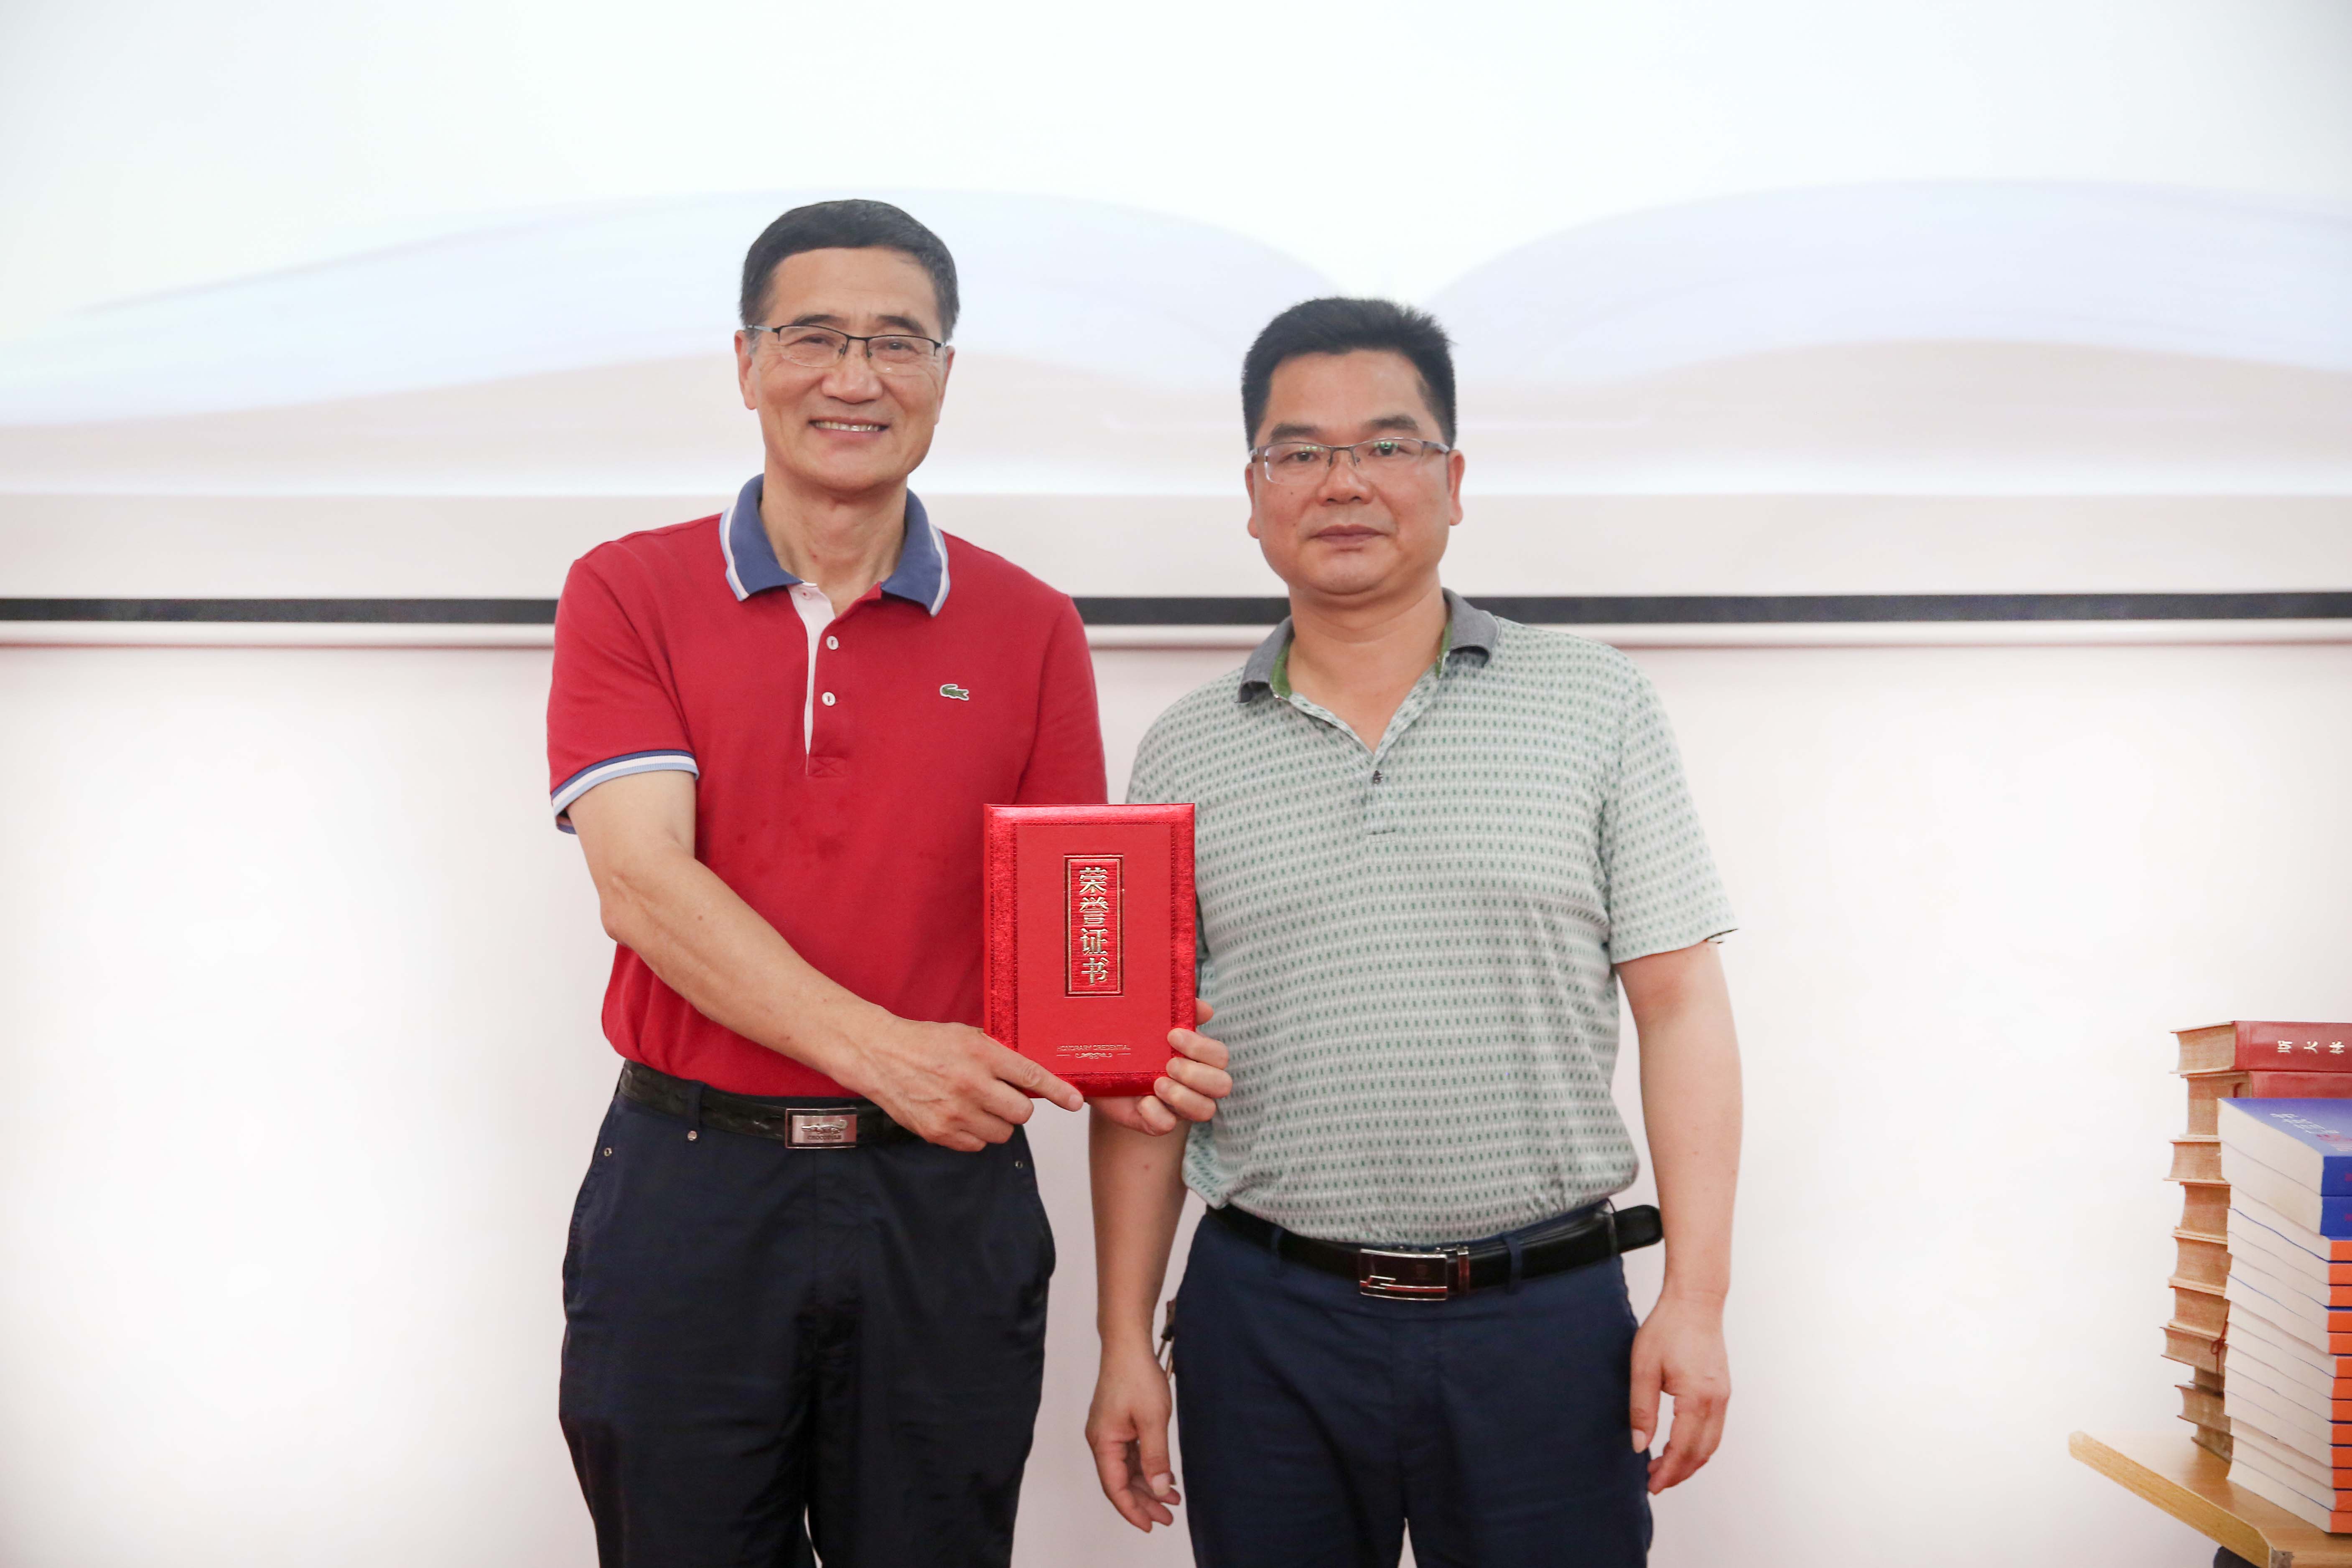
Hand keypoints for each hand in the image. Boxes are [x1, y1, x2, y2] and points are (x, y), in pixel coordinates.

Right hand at [836, 1014, 1082, 1150]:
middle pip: (1022, 1113)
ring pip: (1003, 1133)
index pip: (1031, 1076)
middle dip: (1018, 1106)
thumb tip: (1033, 1073)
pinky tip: (961, 1115)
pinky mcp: (939, 1133)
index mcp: (981, 1054)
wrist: (880, 1056)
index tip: (1075, 1101)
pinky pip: (977, 1145)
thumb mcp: (966, 1035)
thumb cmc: (925, 1043)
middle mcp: (970, 1085)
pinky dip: (975, 1134)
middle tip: (1003, 1095)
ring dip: (998, 1122)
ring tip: (978, 1104)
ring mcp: (954, 1113)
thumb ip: (999, 1053)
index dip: (1058, 1091)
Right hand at [1086, 1343, 1179, 1530]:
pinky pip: (1130, 1454)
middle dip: (1144, 1501)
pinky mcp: (1118, 1423)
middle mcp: (1101, 1440)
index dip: (1132, 1510)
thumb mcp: (1153, 1420)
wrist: (1128, 1344)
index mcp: (1103, 1442)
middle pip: (1120, 1481)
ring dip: (1148, 1484)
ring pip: (1127, 1468)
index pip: (1115, 1487)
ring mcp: (1109, 1431)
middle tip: (1168, 1518)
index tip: (1150, 1526)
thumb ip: (1156, 1457)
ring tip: (1172, 1500)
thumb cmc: (1136, 1376)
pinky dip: (1147, 1466)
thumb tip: (1160, 1490)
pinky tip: (1165, 1474)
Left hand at [1091, 1000, 1230, 1135]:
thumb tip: (1206, 1010)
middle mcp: (1195, 1083)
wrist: (1095, 1062)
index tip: (1172, 1036)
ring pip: (1206, 1110)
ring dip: (1183, 1097)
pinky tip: (1142, 1103)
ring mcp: (1177, 1105)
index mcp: (1197, 1056)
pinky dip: (1157, 1115)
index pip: (1220, 1056)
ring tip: (1157, 1084)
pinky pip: (1167, 1126)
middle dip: (1197, 1074)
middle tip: (1168, 1064)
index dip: (1202, 1047)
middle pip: (1223, 1085)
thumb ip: (1180, 1009)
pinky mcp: (1154, 1121)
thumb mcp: (1151, 1019)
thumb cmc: (1130, 1039)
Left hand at [1628, 1289, 1729, 1492]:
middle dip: (1679, 1472)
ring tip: (1664, 1467)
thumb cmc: (1667, 1328)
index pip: (1683, 1449)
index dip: (1668, 1472)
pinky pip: (1714, 1429)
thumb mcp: (1643, 1368)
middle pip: (1701, 1453)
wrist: (1695, 1302)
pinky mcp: (1722, 1390)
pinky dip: (1699, 1445)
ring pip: (1711, 1444)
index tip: (1651, 1485)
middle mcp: (1716, 1402)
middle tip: (1654, 1482)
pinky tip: (1679, 1445)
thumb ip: (1641, 1409)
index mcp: (1696, 1398)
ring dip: (1690, 1461)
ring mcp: (1723, 1396)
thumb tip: (1639, 1445)